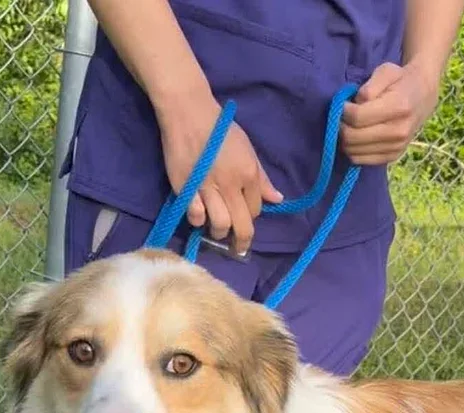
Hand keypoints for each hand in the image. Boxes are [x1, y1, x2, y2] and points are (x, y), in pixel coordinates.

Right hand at [156, 86, 281, 253]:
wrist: (188, 113)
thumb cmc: (219, 128)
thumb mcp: (247, 148)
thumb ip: (261, 177)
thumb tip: (277, 199)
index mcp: (248, 173)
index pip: (255, 208)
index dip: (251, 214)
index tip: (244, 215)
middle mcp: (231, 184)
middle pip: (241, 225)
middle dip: (242, 241)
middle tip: (238, 249)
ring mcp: (208, 188)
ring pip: (220, 225)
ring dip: (219, 232)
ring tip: (217, 231)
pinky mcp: (186, 189)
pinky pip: (196, 216)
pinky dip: (199, 220)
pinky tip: (199, 215)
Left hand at [341, 60, 439, 165]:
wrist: (422, 96)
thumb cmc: (400, 80)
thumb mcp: (386, 71)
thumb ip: (369, 86)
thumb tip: (355, 104)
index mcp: (398, 107)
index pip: (357, 117)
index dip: (343, 111)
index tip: (343, 104)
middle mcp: (398, 131)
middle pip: (353, 137)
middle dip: (341, 126)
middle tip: (343, 117)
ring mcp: (396, 147)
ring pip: (354, 152)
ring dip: (345, 140)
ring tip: (350, 126)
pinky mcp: (392, 157)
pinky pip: (361, 160)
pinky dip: (353, 150)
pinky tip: (357, 137)